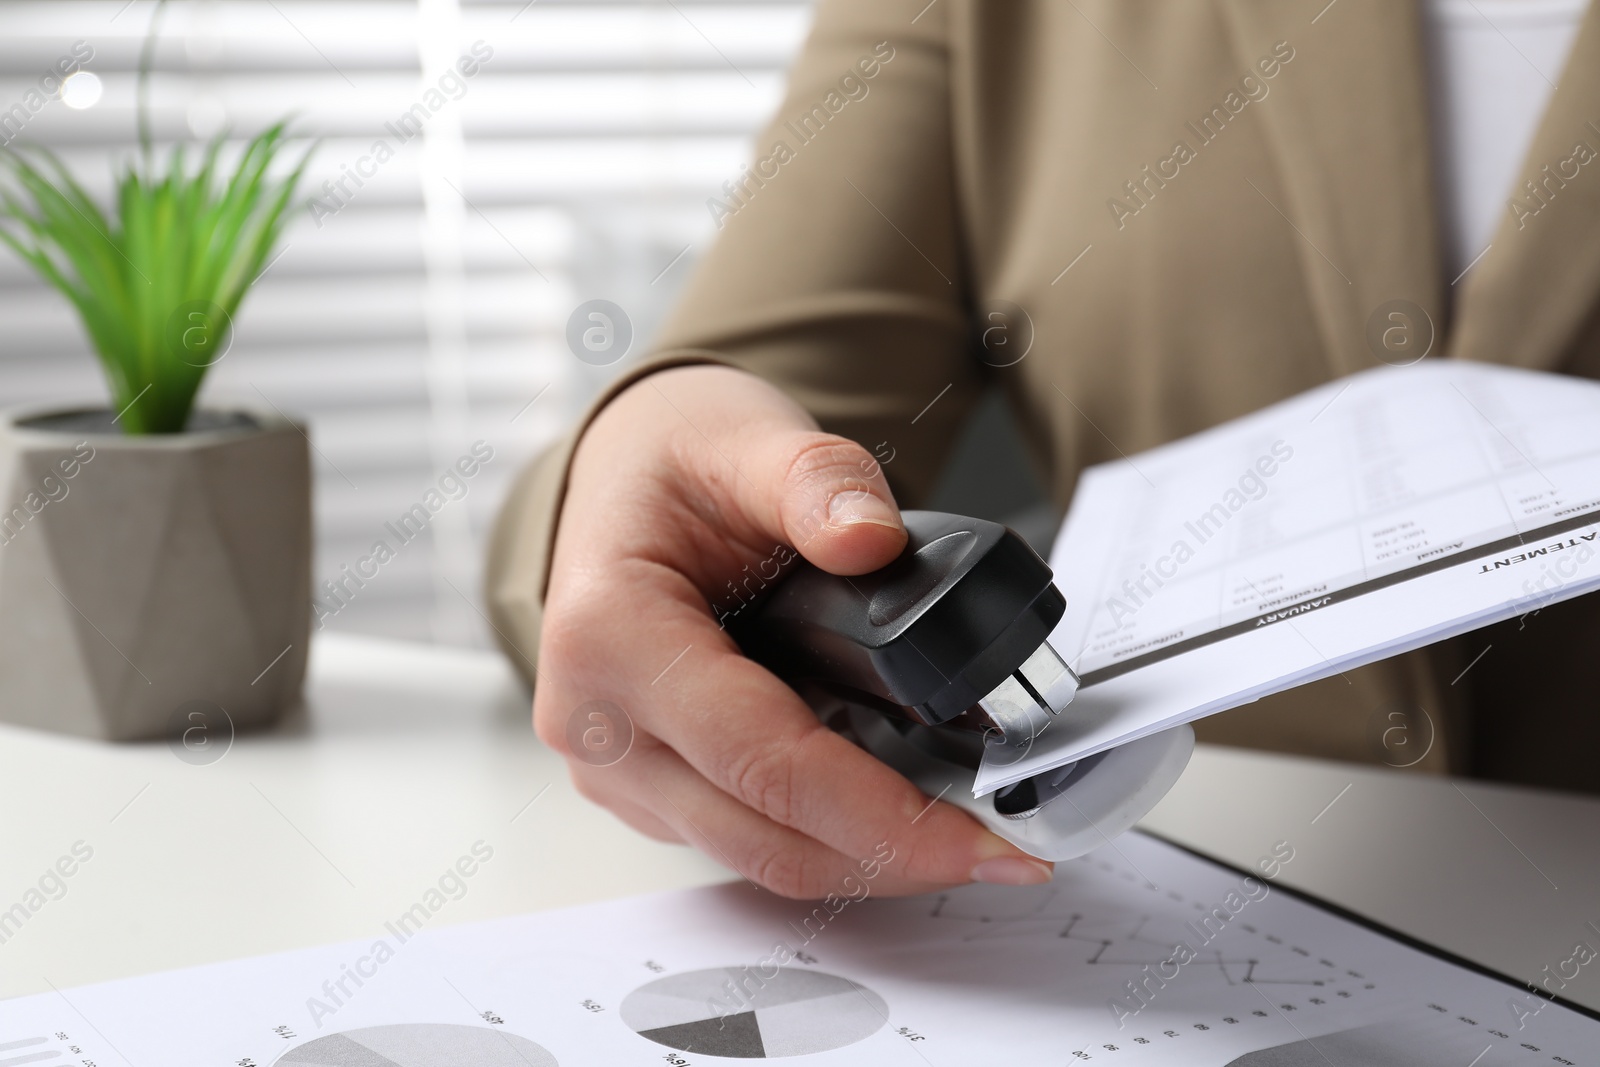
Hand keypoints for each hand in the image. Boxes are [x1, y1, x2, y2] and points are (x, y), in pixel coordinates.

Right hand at [533, 364, 1053, 897]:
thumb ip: (816, 480)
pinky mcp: (650, 788)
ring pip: (760, 853)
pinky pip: (749, 836)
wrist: (625, 482)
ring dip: (868, 857)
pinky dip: (832, 836)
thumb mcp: (749, 438)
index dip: (879, 814)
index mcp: (610, 636)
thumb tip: (871, 539)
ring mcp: (619, 767)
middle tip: (1006, 851)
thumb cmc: (673, 465)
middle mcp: (598, 722)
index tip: (981, 833)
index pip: (760, 760)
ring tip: (969, 833)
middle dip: (894, 856)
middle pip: (764, 833)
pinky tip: (902, 813)